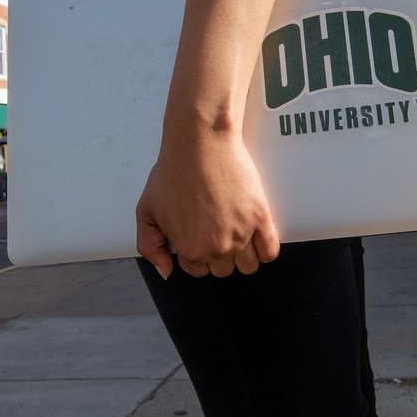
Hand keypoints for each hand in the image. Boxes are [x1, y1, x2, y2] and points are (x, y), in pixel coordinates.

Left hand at [135, 128, 279, 277]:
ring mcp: (242, 234)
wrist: (201, 144)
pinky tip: (256, 240)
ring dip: (241, 255)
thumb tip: (166, 272)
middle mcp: (217, 247)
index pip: (197, 270)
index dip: (195, 253)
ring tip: (233, 234)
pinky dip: (265, 251)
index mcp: (190, 249)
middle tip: (212, 229)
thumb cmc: (174, 172)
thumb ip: (150, 246)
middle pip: (223, 270)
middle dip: (216, 254)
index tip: (196, 235)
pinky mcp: (260, 217)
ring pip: (248, 266)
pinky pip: (270, 251)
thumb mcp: (146, 211)